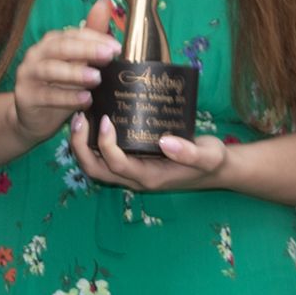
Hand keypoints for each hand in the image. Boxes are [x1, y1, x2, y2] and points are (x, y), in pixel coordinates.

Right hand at [11, 0, 120, 144]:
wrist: (34, 118)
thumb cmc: (61, 87)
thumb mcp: (78, 63)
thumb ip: (91, 36)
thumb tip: (104, 2)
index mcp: (51, 43)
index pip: (73, 35)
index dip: (95, 38)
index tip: (117, 47)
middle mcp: (37, 54)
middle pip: (61, 47)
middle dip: (86, 50)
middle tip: (109, 56)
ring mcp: (28, 74)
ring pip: (51, 70)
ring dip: (75, 73)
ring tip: (97, 78)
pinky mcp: (25, 96)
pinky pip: (46, 95)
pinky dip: (66, 97)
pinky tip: (85, 99)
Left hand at [69, 114, 230, 193]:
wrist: (217, 170)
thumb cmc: (212, 162)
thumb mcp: (209, 156)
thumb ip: (190, 152)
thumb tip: (165, 142)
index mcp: (149, 177)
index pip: (116, 164)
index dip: (105, 144)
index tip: (105, 119)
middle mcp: (135, 178)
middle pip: (95, 169)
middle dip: (80, 146)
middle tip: (79, 117)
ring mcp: (132, 172)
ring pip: (95, 165)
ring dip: (81, 144)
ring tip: (80, 116)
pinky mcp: (133, 162)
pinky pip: (103, 156)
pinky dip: (92, 141)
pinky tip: (94, 118)